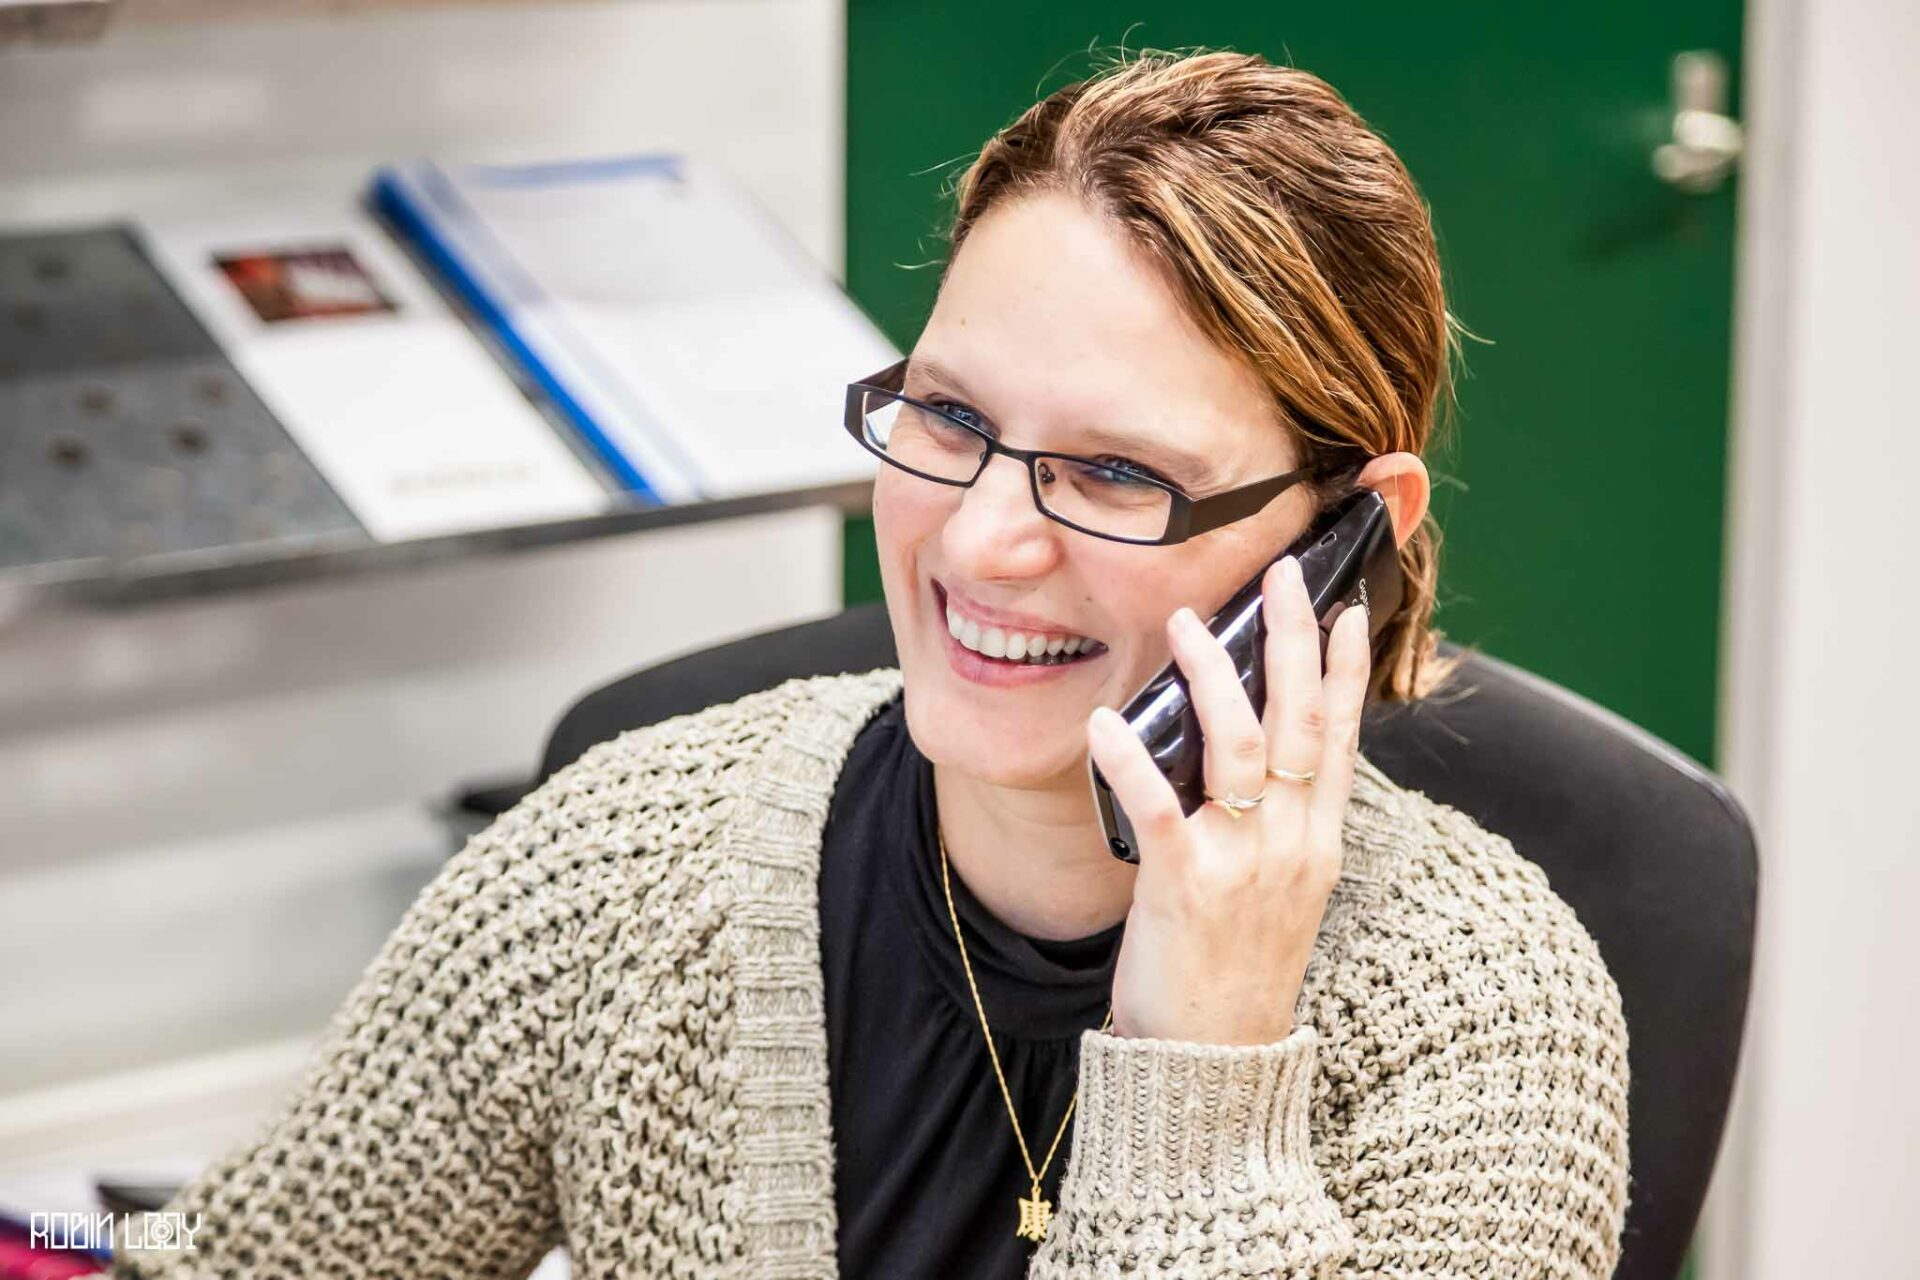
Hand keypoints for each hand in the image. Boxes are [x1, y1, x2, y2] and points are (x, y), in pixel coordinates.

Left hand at [1085, 554, 1371, 1045]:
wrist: (1215, 1065)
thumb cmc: (1235, 973)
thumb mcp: (1278, 895)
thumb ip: (1273, 828)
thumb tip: (1250, 759)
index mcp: (1317, 844)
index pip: (1339, 739)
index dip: (1342, 669)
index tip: (1342, 607)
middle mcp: (1292, 845)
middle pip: (1300, 722)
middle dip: (1292, 639)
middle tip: (1281, 572)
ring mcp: (1243, 865)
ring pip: (1239, 746)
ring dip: (1213, 676)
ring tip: (1186, 621)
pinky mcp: (1184, 888)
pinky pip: (1158, 808)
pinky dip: (1131, 758)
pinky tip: (1105, 720)